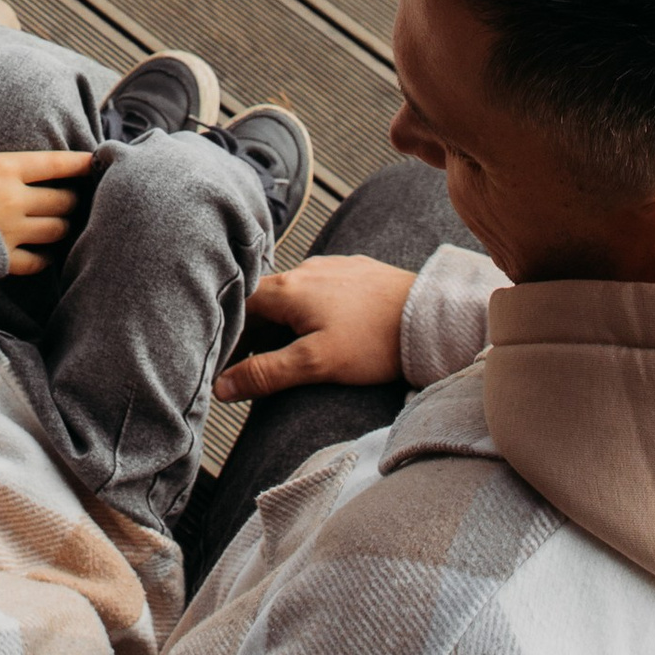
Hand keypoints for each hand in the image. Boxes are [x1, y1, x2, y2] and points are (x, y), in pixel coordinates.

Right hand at [0, 72, 87, 275]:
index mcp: (3, 169)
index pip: (55, 164)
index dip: (80, 163)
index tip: (96, 161)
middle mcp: (15, 201)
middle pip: (64, 200)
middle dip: (74, 197)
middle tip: (77, 195)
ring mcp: (12, 233)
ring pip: (58, 230)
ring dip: (65, 225)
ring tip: (66, 221)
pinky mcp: (3, 259)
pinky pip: (38, 262)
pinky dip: (46, 258)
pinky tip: (46, 254)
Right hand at [214, 253, 413, 401]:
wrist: (432, 319)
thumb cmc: (376, 341)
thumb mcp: (315, 363)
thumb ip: (265, 373)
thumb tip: (222, 386)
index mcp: (288, 288)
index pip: (238, 306)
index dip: (227, 334)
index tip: (223, 361)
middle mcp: (305, 269)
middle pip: (263, 301)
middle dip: (254, 332)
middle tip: (252, 366)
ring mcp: (332, 268)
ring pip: (292, 296)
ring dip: (282, 322)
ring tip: (288, 354)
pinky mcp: (356, 273)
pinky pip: (319, 291)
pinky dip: (308, 312)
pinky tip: (323, 332)